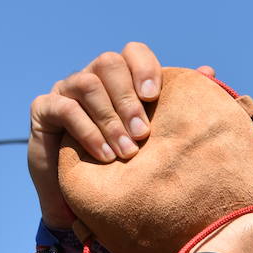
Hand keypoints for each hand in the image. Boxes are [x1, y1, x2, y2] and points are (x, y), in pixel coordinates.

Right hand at [28, 43, 213, 227]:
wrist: (83, 200)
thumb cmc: (126, 166)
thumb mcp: (157, 139)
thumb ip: (180, 107)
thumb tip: (209, 73)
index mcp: (121, 79)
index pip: (133, 52)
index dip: (145, 68)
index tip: (156, 97)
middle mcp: (93, 78)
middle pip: (109, 63)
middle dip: (128, 99)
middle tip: (142, 134)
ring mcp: (66, 90)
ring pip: (87, 84)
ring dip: (110, 119)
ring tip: (126, 152)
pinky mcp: (44, 109)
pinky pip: (65, 109)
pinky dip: (88, 131)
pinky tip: (105, 156)